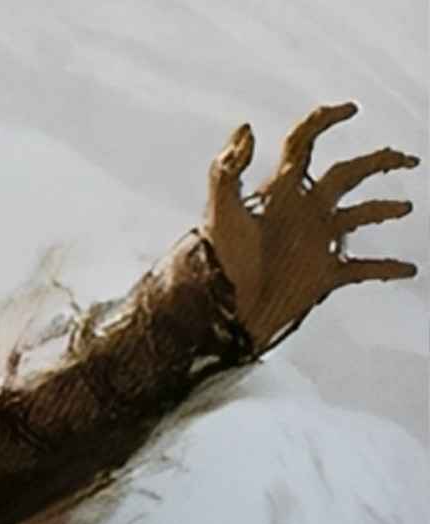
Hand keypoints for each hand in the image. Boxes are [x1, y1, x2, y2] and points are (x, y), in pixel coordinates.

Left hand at [204, 102, 417, 350]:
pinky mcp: (323, 275)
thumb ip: (228, 171)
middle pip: (346, 174)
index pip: (303, 145)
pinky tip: (409, 269)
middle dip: (377, 162)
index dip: (323, 121)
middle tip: (406, 159)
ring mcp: (314, 242)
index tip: (351, 109)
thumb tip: (245, 127)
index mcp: (279, 192)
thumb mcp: (220, 214)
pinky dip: (386, 268)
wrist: (221, 312)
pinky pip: (363, 269)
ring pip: (358, 216)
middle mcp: (301, 211)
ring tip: (405, 207)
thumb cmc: (216, 263)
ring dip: (383, 208)